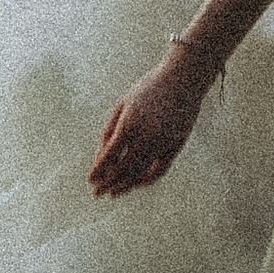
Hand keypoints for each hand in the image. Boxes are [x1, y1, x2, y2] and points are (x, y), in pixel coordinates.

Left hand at [89, 45, 210, 196]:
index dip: (98, 170)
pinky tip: (136, 184)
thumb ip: (111, 128)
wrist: (183, 79)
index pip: (109, 155)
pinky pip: (160, 170)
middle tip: (97, 193)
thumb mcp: (124, 103)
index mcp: (129, 123)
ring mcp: (162, 142)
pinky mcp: (176, 145)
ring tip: (114, 193)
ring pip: (141, 173)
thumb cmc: (148, 88)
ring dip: (125, 185)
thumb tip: (101, 155)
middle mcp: (145, 136)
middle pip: (123, 168)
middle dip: (108, 183)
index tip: (90, 181)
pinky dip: (147, 180)